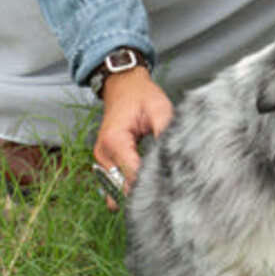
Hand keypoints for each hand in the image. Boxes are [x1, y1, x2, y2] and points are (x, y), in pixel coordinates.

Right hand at [93, 64, 172, 203]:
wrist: (124, 86)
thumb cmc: (140, 95)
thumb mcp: (159, 108)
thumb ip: (165, 131)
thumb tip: (173, 156)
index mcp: (114, 141)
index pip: (132, 176)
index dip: (152, 181)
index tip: (169, 181)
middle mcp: (103, 153)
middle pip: (123, 187)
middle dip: (144, 189)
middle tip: (165, 185)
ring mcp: (101, 159)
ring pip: (117, 190)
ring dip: (134, 190)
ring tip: (154, 183)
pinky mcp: (105, 162)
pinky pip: (114, 183)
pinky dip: (128, 185)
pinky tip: (144, 180)